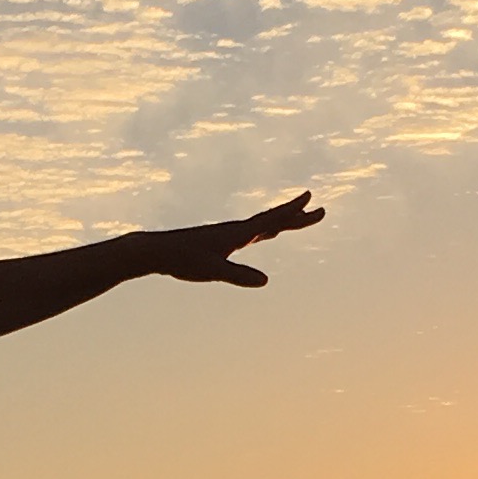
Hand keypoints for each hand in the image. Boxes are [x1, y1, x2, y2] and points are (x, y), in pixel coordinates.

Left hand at [143, 193, 322, 288]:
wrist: (157, 252)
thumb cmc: (183, 260)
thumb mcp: (213, 271)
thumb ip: (238, 275)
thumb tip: (266, 280)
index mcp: (238, 234)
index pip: (271, 219)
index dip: (292, 210)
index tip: (310, 198)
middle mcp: (236, 230)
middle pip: (273, 220)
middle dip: (297, 215)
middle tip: (319, 210)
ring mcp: (229, 235)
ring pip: (264, 225)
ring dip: (284, 221)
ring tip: (300, 218)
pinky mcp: (221, 242)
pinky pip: (252, 233)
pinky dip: (266, 230)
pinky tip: (266, 234)